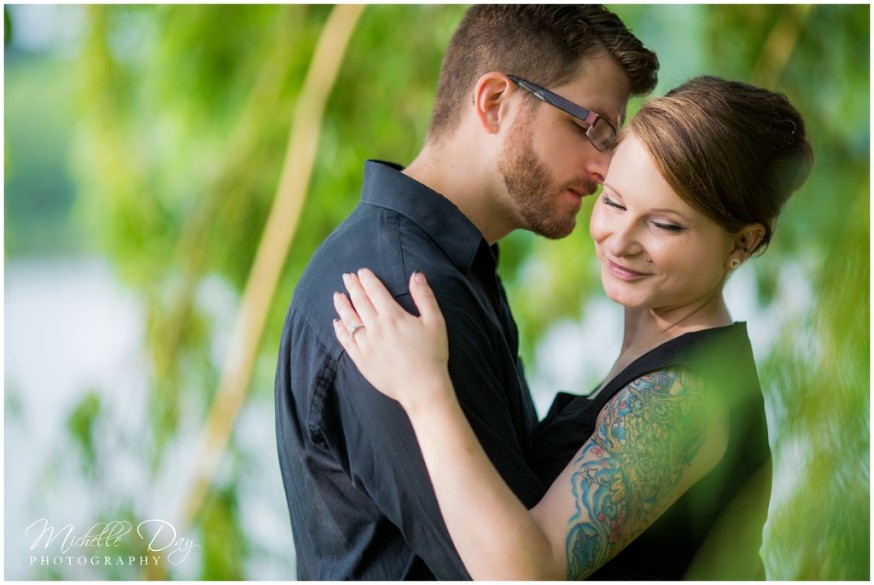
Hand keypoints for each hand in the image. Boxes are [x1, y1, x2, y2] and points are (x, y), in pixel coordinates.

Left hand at [333, 268, 450, 412]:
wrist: (421, 388)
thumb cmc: (432, 355)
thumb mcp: (435, 322)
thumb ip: (424, 296)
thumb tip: (416, 274)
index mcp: (393, 316)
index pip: (375, 291)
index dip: (367, 279)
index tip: (362, 271)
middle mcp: (375, 328)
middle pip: (360, 301)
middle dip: (353, 287)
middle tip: (346, 276)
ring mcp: (365, 344)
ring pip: (349, 319)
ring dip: (342, 305)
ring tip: (337, 295)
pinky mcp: (361, 360)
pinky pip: (346, 340)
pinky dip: (340, 329)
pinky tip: (337, 322)